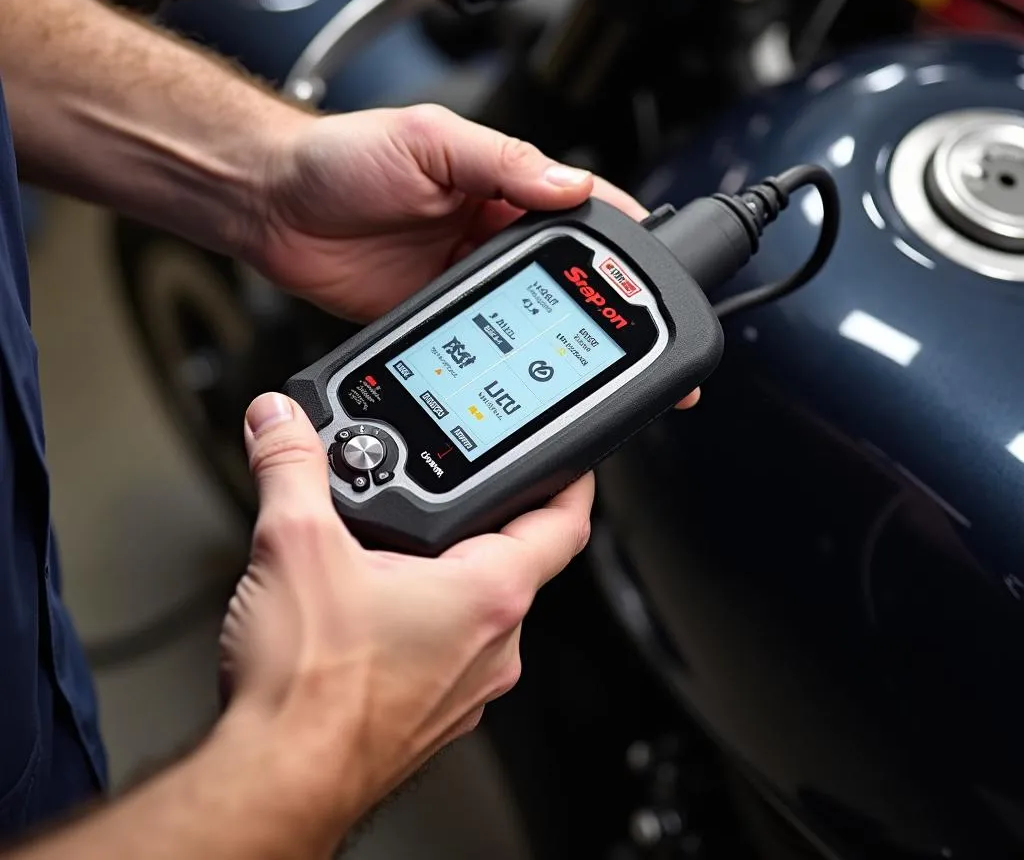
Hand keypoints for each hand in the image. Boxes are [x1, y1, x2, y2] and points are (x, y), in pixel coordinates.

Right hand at [219, 391, 595, 835]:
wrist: (277, 786)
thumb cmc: (310, 691)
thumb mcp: (295, 545)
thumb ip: (291, 467)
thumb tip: (280, 424)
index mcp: (489, 593)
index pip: (565, 520)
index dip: (572, 477)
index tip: (572, 458)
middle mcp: (493, 645)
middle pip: (514, 559)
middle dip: (475, 519)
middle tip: (441, 490)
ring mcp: (466, 687)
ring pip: (473, 608)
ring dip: (441, 573)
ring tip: (388, 548)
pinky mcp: (431, 714)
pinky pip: (443, 650)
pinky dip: (418, 620)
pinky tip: (366, 614)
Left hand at [255, 104, 698, 409]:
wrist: (271, 204)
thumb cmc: (340, 156)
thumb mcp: (430, 140)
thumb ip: (504, 163)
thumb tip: (571, 187)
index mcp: (501, 182)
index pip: (581, 211)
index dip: (622, 243)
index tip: (659, 274)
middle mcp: (489, 231)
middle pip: (565, 273)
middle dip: (605, 305)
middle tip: (641, 341)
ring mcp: (463, 277)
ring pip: (528, 312)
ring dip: (557, 336)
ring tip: (590, 363)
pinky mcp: (434, 314)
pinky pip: (480, 340)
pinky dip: (502, 356)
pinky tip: (520, 371)